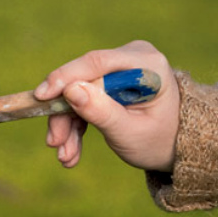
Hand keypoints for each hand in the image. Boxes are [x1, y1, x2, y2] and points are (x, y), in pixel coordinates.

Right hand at [34, 40, 179, 171]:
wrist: (175, 147)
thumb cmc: (160, 140)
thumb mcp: (129, 132)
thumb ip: (101, 111)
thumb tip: (70, 91)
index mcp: (146, 64)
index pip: (97, 63)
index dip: (65, 78)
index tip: (41, 97)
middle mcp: (130, 59)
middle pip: (81, 81)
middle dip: (64, 115)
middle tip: (54, 143)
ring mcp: (117, 70)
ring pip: (77, 93)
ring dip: (67, 126)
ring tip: (65, 157)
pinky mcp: (107, 83)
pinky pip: (81, 100)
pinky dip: (74, 126)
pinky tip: (71, 152)